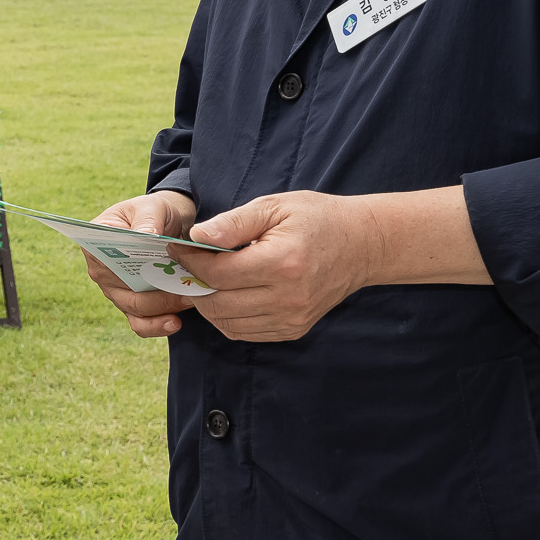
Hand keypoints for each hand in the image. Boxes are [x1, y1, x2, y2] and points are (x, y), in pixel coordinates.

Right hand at [84, 190, 197, 339]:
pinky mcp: (133, 307)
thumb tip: (145, 235)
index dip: (122, 266)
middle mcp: (102, 270)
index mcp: (97, 242)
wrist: (171, 223)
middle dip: (155, 292)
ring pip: (135, 309)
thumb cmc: (156, 212)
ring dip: (163, 308)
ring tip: (188, 299)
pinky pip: (140, 323)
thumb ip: (148, 219)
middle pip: (123, 289)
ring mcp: (116, 291)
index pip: (102, 258)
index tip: (149, 267)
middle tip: (185, 288)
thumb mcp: (152, 206)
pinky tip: (176, 322)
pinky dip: (157, 325)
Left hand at [171, 190, 381, 341]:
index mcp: (282, 263)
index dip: (191, 261)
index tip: (178, 248)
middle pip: (218, 303)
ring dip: (208, 304)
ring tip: (203, 280)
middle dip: (193, 284)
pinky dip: (227, 317)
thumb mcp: (275, 207)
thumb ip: (234, 222)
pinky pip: (245, 332)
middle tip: (184, 266)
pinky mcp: (293, 329)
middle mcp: (287, 297)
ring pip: (227, 323)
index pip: (219, 273)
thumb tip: (197, 236)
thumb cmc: (316, 219)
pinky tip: (226, 295)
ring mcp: (292, 318)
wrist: (361, 245)